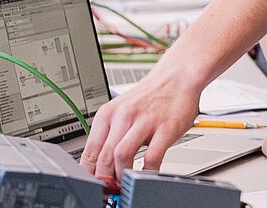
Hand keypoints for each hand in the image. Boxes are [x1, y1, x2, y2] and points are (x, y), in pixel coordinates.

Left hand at [80, 64, 198, 177]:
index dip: (89, 174)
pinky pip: (152, 156)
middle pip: (104, 156)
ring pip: (122, 156)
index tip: (93, 187)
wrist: (177, 76)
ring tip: (126, 182)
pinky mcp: (166, 127)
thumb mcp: (122, 111)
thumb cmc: (151, 96)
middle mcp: (123, 116)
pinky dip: (147, 171)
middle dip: (105, 179)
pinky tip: (148, 174)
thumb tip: (99, 166)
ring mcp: (145, 121)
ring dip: (122, 175)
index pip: (89, 151)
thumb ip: (110, 136)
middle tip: (110, 190)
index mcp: (108, 114)